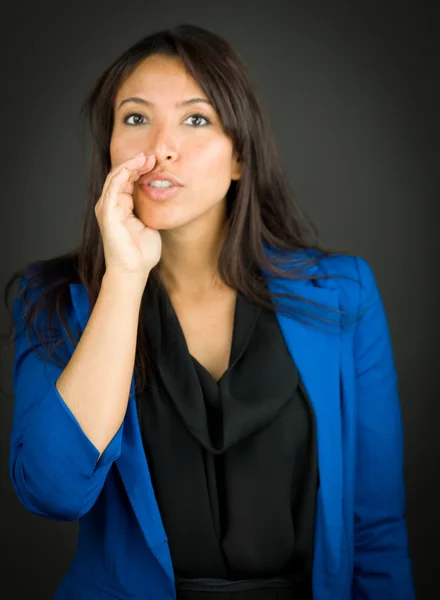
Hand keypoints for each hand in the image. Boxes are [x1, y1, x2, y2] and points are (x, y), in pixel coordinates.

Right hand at [95, 153, 162, 280]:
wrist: (134, 270)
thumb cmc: (141, 253)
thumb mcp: (149, 224)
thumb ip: (149, 210)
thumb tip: (158, 197)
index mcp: (120, 207)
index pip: (126, 181)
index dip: (138, 169)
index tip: (154, 162)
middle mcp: (110, 205)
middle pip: (119, 175)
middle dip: (135, 163)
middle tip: (151, 156)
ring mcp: (107, 209)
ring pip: (115, 177)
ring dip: (130, 165)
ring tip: (145, 159)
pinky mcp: (107, 213)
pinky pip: (113, 188)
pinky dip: (123, 174)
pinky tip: (134, 168)